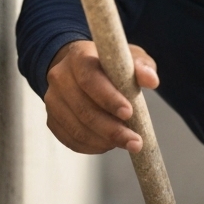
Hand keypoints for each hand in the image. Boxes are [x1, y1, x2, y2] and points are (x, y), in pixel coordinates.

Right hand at [43, 39, 159, 154]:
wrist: (78, 68)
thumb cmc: (109, 63)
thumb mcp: (128, 57)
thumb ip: (141, 66)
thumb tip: (152, 80)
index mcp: (78, 57)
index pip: (89, 79)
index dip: (108, 98)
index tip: (129, 112)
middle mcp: (59, 77)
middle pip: (83, 109)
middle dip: (111, 129)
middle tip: (136, 141)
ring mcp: (52, 100)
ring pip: (76, 129)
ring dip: (104, 141)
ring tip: (126, 143)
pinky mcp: (52, 120)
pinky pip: (71, 140)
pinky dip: (92, 146)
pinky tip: (109, 144)